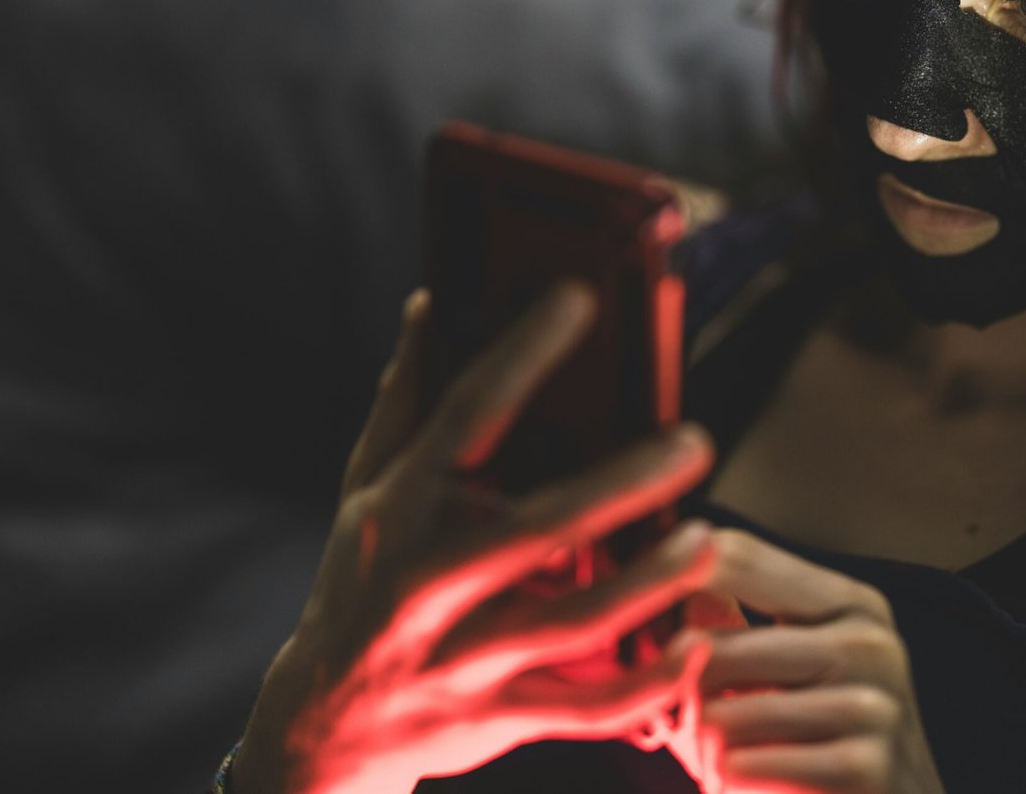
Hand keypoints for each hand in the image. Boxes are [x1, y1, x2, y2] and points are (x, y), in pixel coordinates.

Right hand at [232, 285, 718, 793]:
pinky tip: (693, 647)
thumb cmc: (362, 580)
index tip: (580, 299)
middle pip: (535, 526)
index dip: (520, 354)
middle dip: (621, 484)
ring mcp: (460, 657)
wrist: (320, 726)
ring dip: (648, 583)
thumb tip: (432, 301)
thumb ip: (405, 398)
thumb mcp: (366, 489)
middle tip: (695, 442)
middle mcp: (427, 581)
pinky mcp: (494, 717)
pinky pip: (581, 710)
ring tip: (704, 538)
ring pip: (570, 623)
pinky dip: (644, 685)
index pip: (465, 416)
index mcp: (400, 506)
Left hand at [686, 530, 947, 793]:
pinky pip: (741, 767)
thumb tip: (660, 566)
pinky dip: (730, 784)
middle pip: (708, 647)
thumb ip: (729, 620)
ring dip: (703, 751)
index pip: (736, 555)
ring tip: (727, 761)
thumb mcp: (782, 671)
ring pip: (716, 716)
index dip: (667, 576)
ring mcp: (874, 707)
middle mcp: (869, 642)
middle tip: (690, 724)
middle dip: (680, 698)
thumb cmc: (822, 747)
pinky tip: (755, 789)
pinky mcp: (866, 769)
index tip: (630, 601)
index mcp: (851, 602)